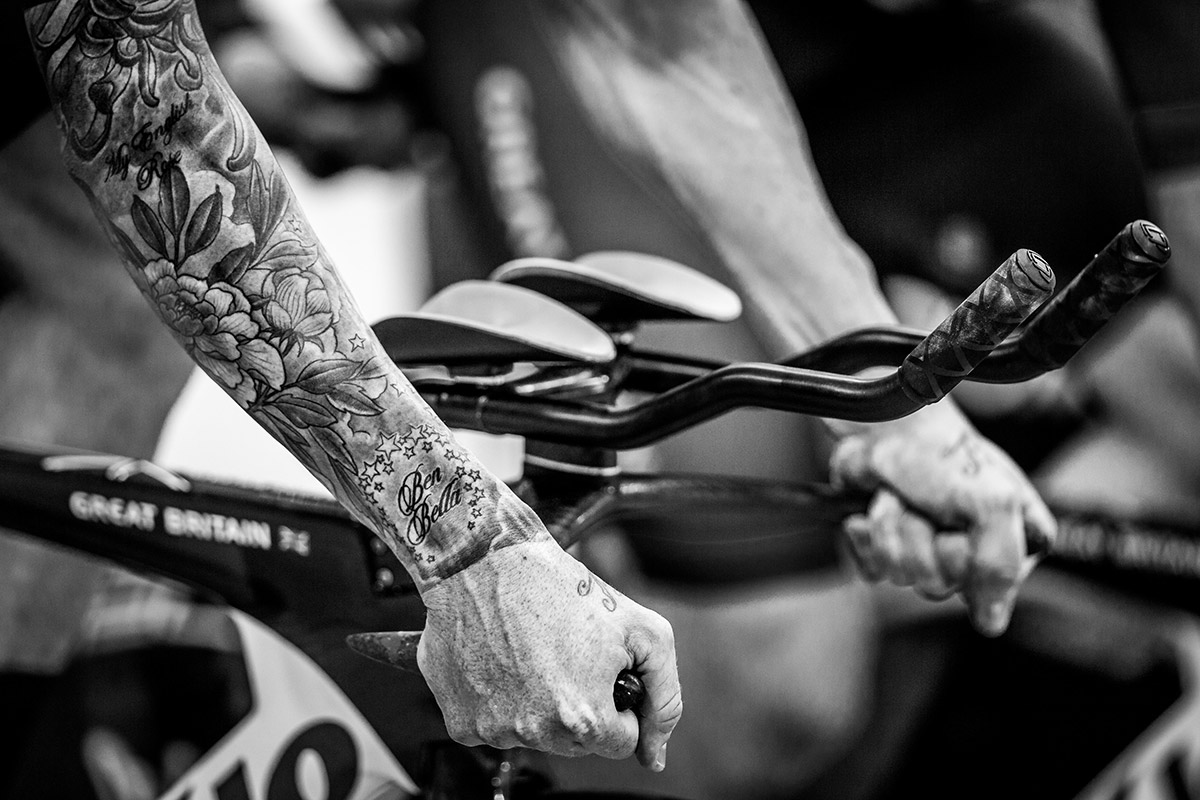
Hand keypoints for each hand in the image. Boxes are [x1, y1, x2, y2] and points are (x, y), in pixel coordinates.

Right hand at [417, 538, 681, 769]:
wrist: (483, 559)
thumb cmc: (560, 586)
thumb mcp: (644, 631)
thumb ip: (664, 699)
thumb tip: (655, 757)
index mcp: (583, 718)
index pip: (620, 742)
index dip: (617, 700)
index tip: (600, 667)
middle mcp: (533, 733)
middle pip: (576, 743)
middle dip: (579, 704)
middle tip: (565, 653)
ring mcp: (490, 729)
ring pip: (534, 735)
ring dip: (538, 704)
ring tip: (530, 651)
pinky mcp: (458, 720)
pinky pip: (493, 726)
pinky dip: (499, 699)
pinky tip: (500, 658)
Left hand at [829, 404, 1055, 635]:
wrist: (882, 426)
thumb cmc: (941, 455)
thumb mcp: (992, 504)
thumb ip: (1000, 566)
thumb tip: (991, 624)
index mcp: (1013, 541)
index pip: (992, 589)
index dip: (969, 558)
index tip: (966, 520)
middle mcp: (972, 550)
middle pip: (939, 586)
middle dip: (923, 540)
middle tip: (927, 503)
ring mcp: (927, 549)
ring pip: (902, 577)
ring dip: (893, 531)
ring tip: (898, 497)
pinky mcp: (886, 545)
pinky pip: (872, 572)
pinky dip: (866, 538)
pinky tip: (868, 512)